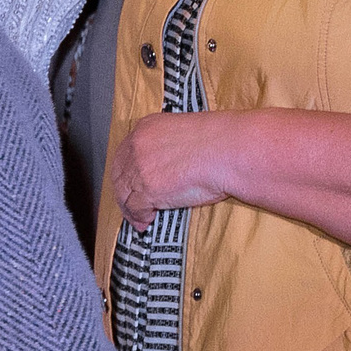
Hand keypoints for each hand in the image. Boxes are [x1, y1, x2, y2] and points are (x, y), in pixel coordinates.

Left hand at [107, 112, 238, 230]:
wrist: (230, 151)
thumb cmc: (219, 142)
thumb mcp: (184, 133)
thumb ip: (168, 147)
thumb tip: (168, 166)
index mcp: (147, 127)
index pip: (125, 153)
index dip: (127, 172)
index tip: (131, 183)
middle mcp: (138, 145)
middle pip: (120, 174)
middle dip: (124, 192)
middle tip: (132, 205)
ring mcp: (140, 168)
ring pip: (124, 194)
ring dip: (131, 209)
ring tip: (140, 219)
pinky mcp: (147, 190)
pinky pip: (135, 209)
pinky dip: (139, 218)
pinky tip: (146, 222)